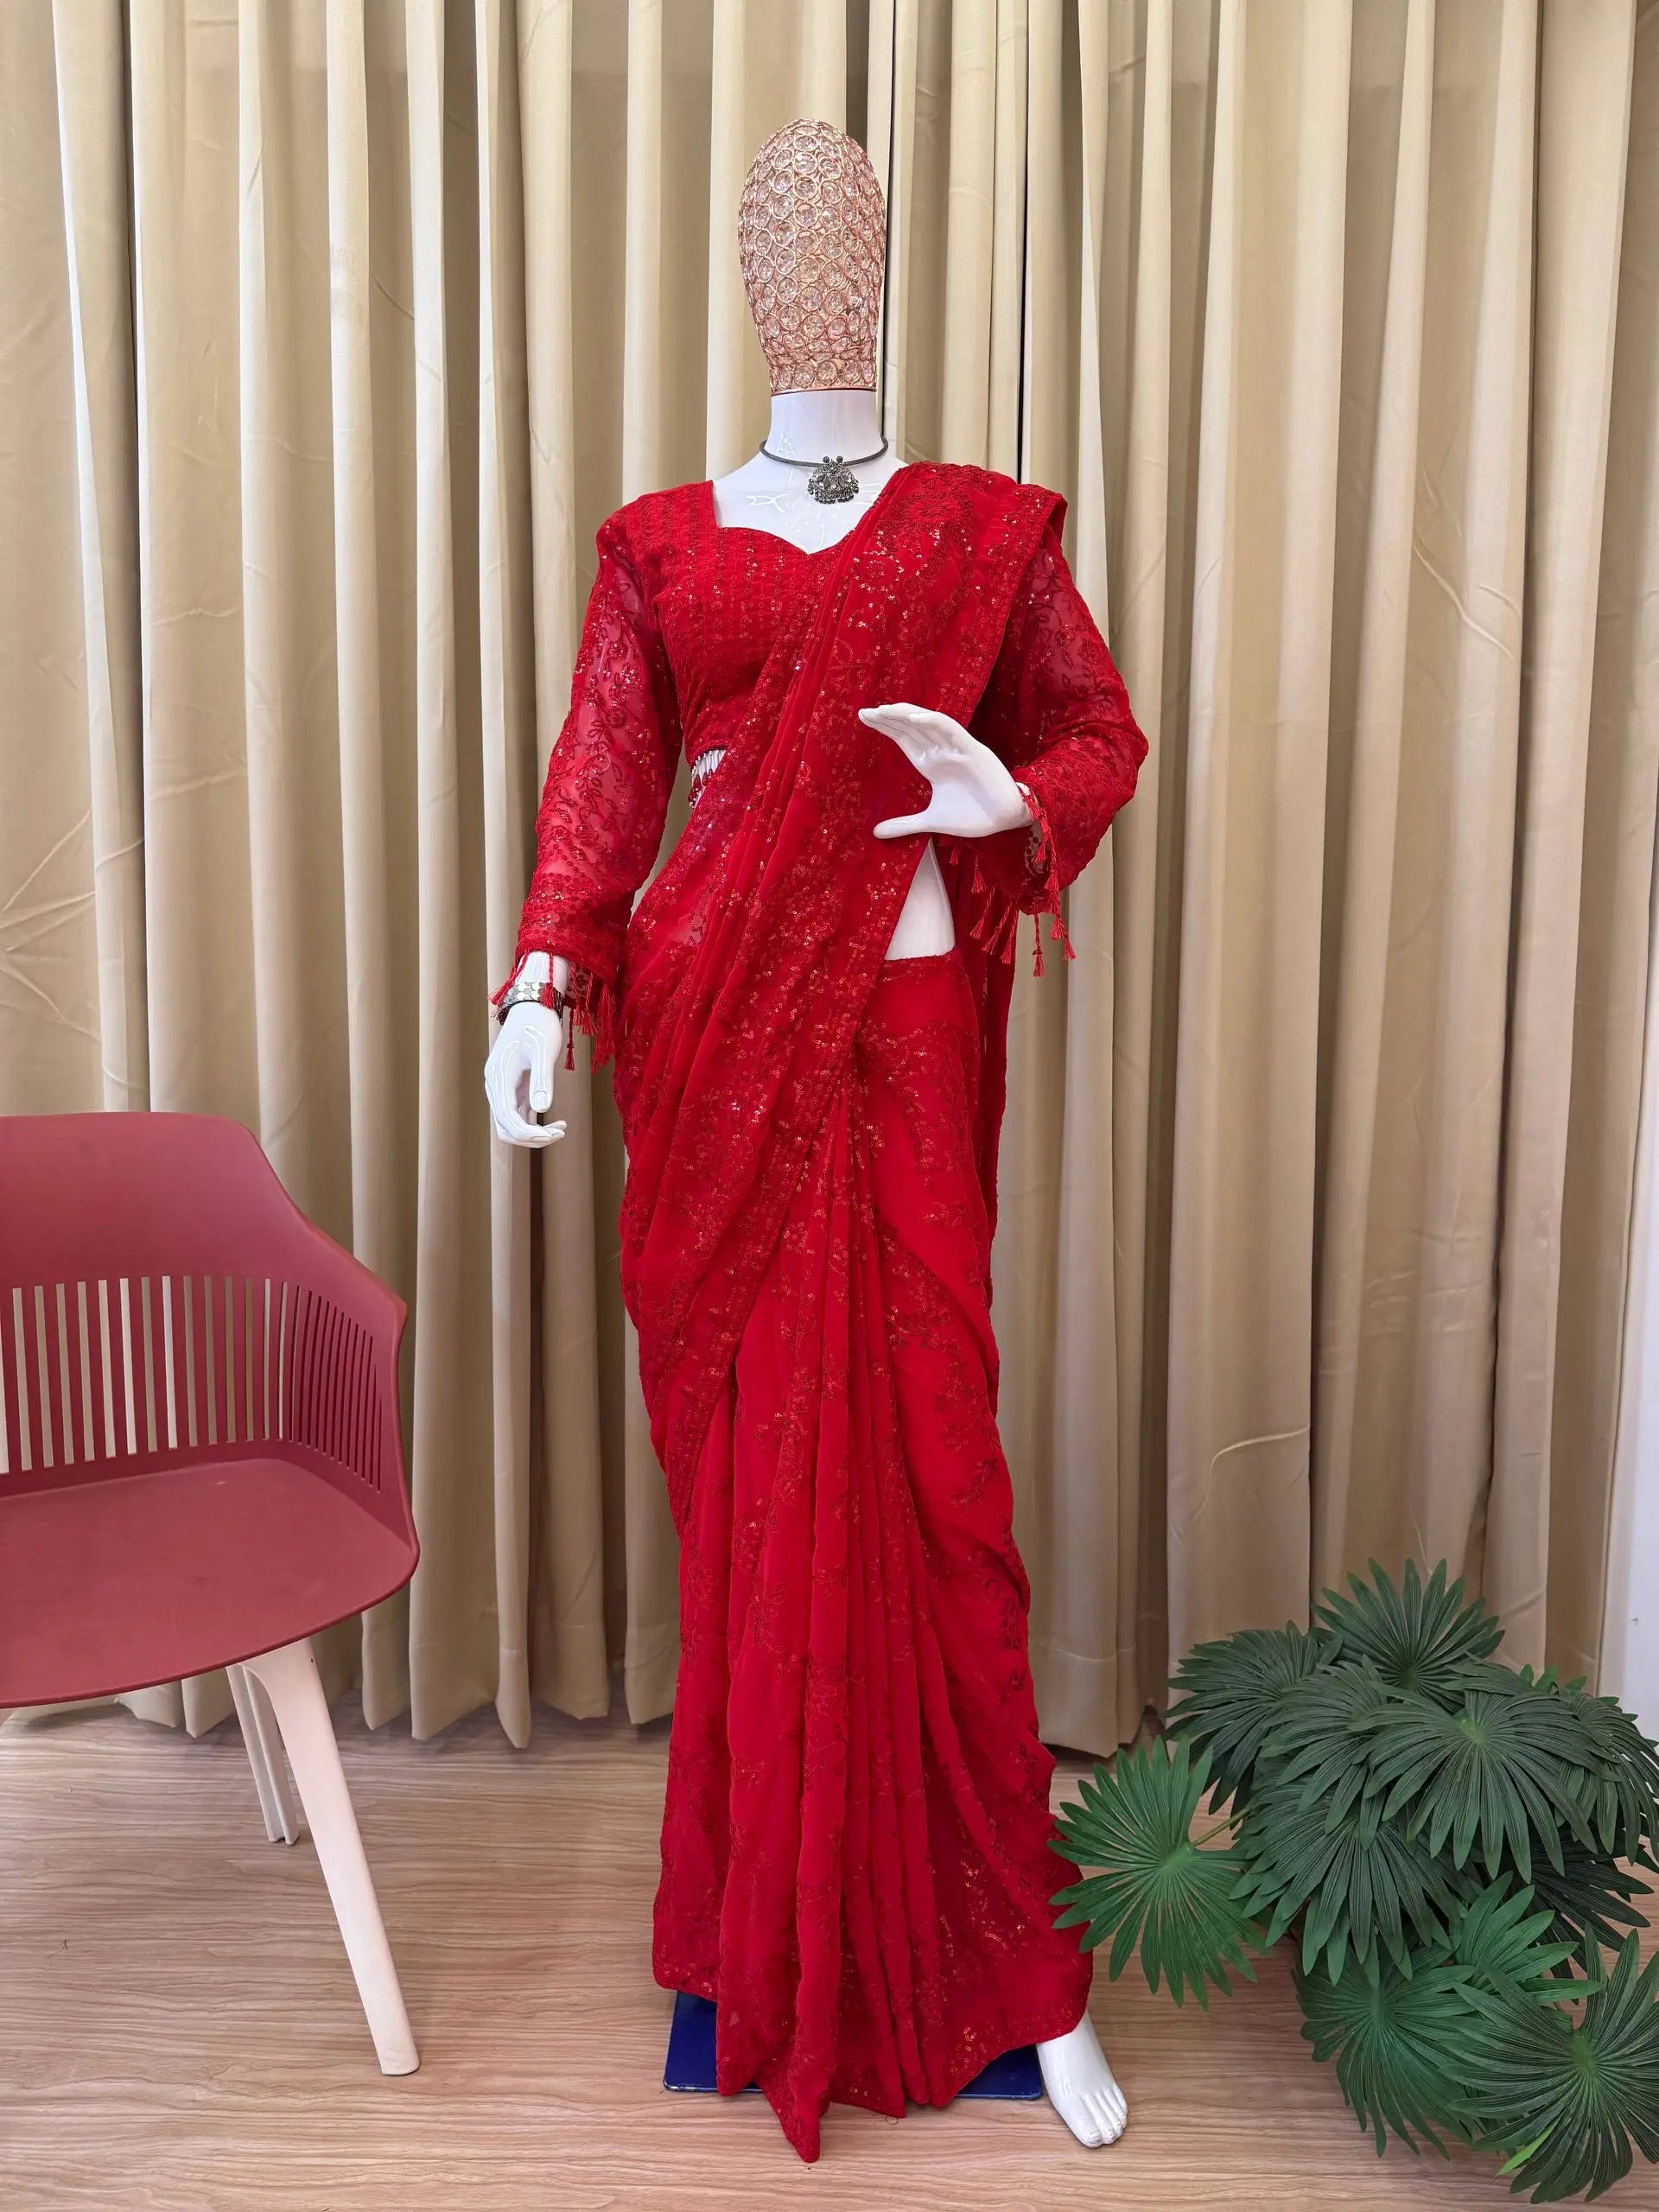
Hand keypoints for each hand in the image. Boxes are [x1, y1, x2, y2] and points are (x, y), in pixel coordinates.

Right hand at [484, 1004, 567, 1147]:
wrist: (533, 1006)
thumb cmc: (539, 1024)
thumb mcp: (544, 1050)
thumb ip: (542, 1080)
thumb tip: (541, 1110)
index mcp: (498, 1078)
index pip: (507, 1120)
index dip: (529, 1134)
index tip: (554, 1134)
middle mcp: (495, 1086)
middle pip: (506, 1128)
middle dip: (531, 1137)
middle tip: (560, 1133)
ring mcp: (503, 1088)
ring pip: (512, 1125)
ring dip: (534, 1133)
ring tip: (562, 1130)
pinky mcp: (514, 1088)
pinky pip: (520, 1116)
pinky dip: (536, 1124)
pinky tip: (558, 1123)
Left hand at [860, 702, 1031, 840]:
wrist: (1005, 820)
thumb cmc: (973, 816)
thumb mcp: (930, 821)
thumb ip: (905, 824)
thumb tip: (876, 832)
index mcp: (932, 764)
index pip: (905, 738)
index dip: (886, 727)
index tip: (864, 717)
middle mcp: (942, 752)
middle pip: (911, 728)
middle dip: (889, 718)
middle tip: (864, 712)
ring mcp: (957, 748)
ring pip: (928, 723)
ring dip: (907, 714)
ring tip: (884, 710)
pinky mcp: (973, 750)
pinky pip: (951, 730)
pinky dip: (933, 722)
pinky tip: (914, 718)